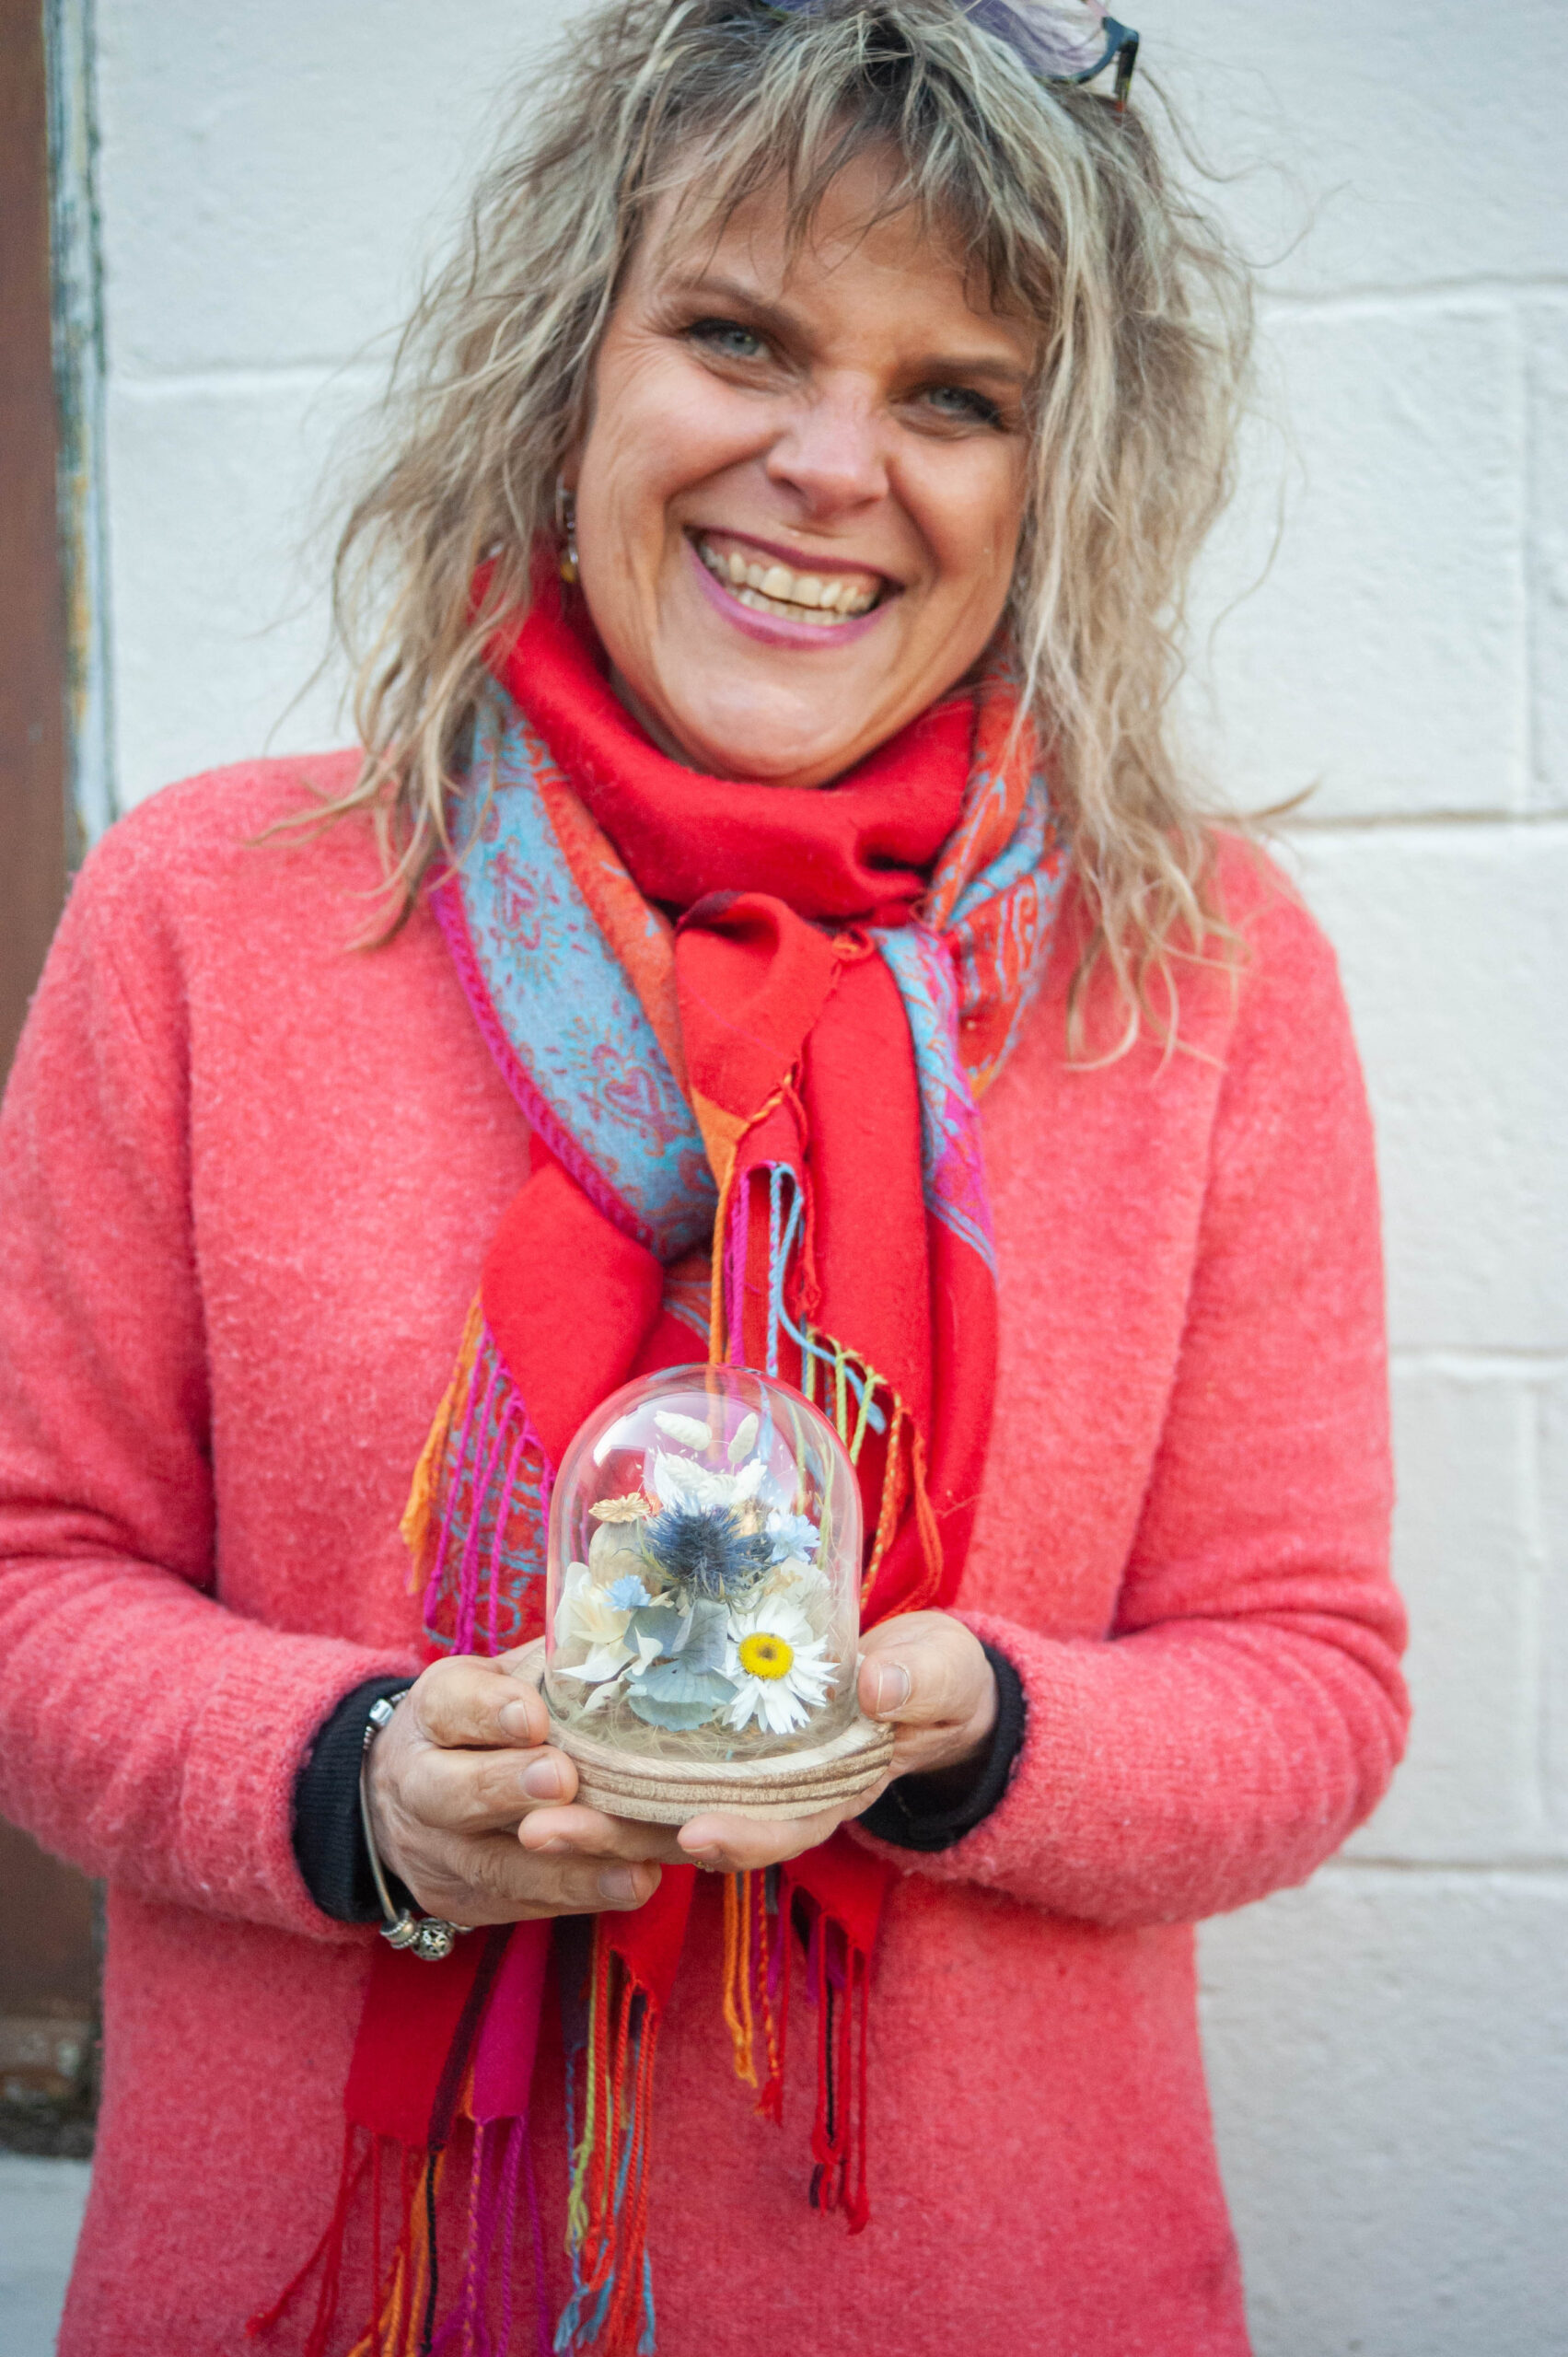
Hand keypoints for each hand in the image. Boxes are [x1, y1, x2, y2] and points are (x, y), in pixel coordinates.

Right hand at [364, 1650, 667, 1926]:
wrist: (409, 1797)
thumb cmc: (487, 1722)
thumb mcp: (502, 1679)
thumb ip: (551, 1668)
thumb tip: (632, 1644)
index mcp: (433, 1713)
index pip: (448, 1706)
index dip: (489, 1711)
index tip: (534, 1714)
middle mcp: (419, 1786)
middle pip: (450, 1793)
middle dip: (507, 1788)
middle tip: (563, 1779)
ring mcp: (438, 1854)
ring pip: (495, 1866)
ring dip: (565, 1869)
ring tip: (630, 1865)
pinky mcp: (464, 1903)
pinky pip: (521, 1906)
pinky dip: (580, 1897)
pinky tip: (630, 1885)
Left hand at [519, 1609, 997, 1880]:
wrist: (918, 1678)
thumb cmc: (932, 1679)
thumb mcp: (936, 1674)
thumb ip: (913, 1683)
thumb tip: (878, 1691)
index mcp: (831, 1792)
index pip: (780, 1826)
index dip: (739, 1835)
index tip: (692, 1835)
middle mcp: (773, 1798)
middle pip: (691, 1831)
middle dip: (620, 1837)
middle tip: (543, 1829)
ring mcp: (736, 1778)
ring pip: (655, 1810)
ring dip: (591, 1814)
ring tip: (521, 1813)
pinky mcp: (708, 1747)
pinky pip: (650, 1770)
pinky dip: (604, 1773)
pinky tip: (547, 1761)